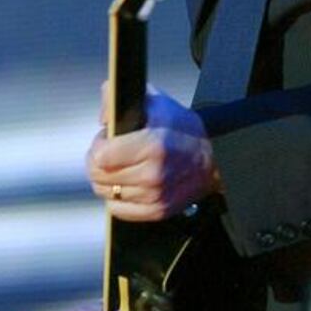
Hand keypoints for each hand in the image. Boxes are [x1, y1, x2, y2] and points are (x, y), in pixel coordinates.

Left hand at [88, 86, 221, 220]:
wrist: (212, 156)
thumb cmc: (181, 129)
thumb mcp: (154, 101)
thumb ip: (119, 98)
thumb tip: (102, 117)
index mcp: (153, 145)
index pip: (100, 156)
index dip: (98, 145)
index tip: (106, 140)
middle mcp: (153, 174)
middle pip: (99, 177)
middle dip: (98, 163)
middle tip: (111, 153)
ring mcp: (155, 196)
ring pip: (106, 194)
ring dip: (108, 180)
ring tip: (123, 166)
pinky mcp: (157, 211)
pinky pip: (118, 210)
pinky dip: (118, 198)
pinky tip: (128, 183)